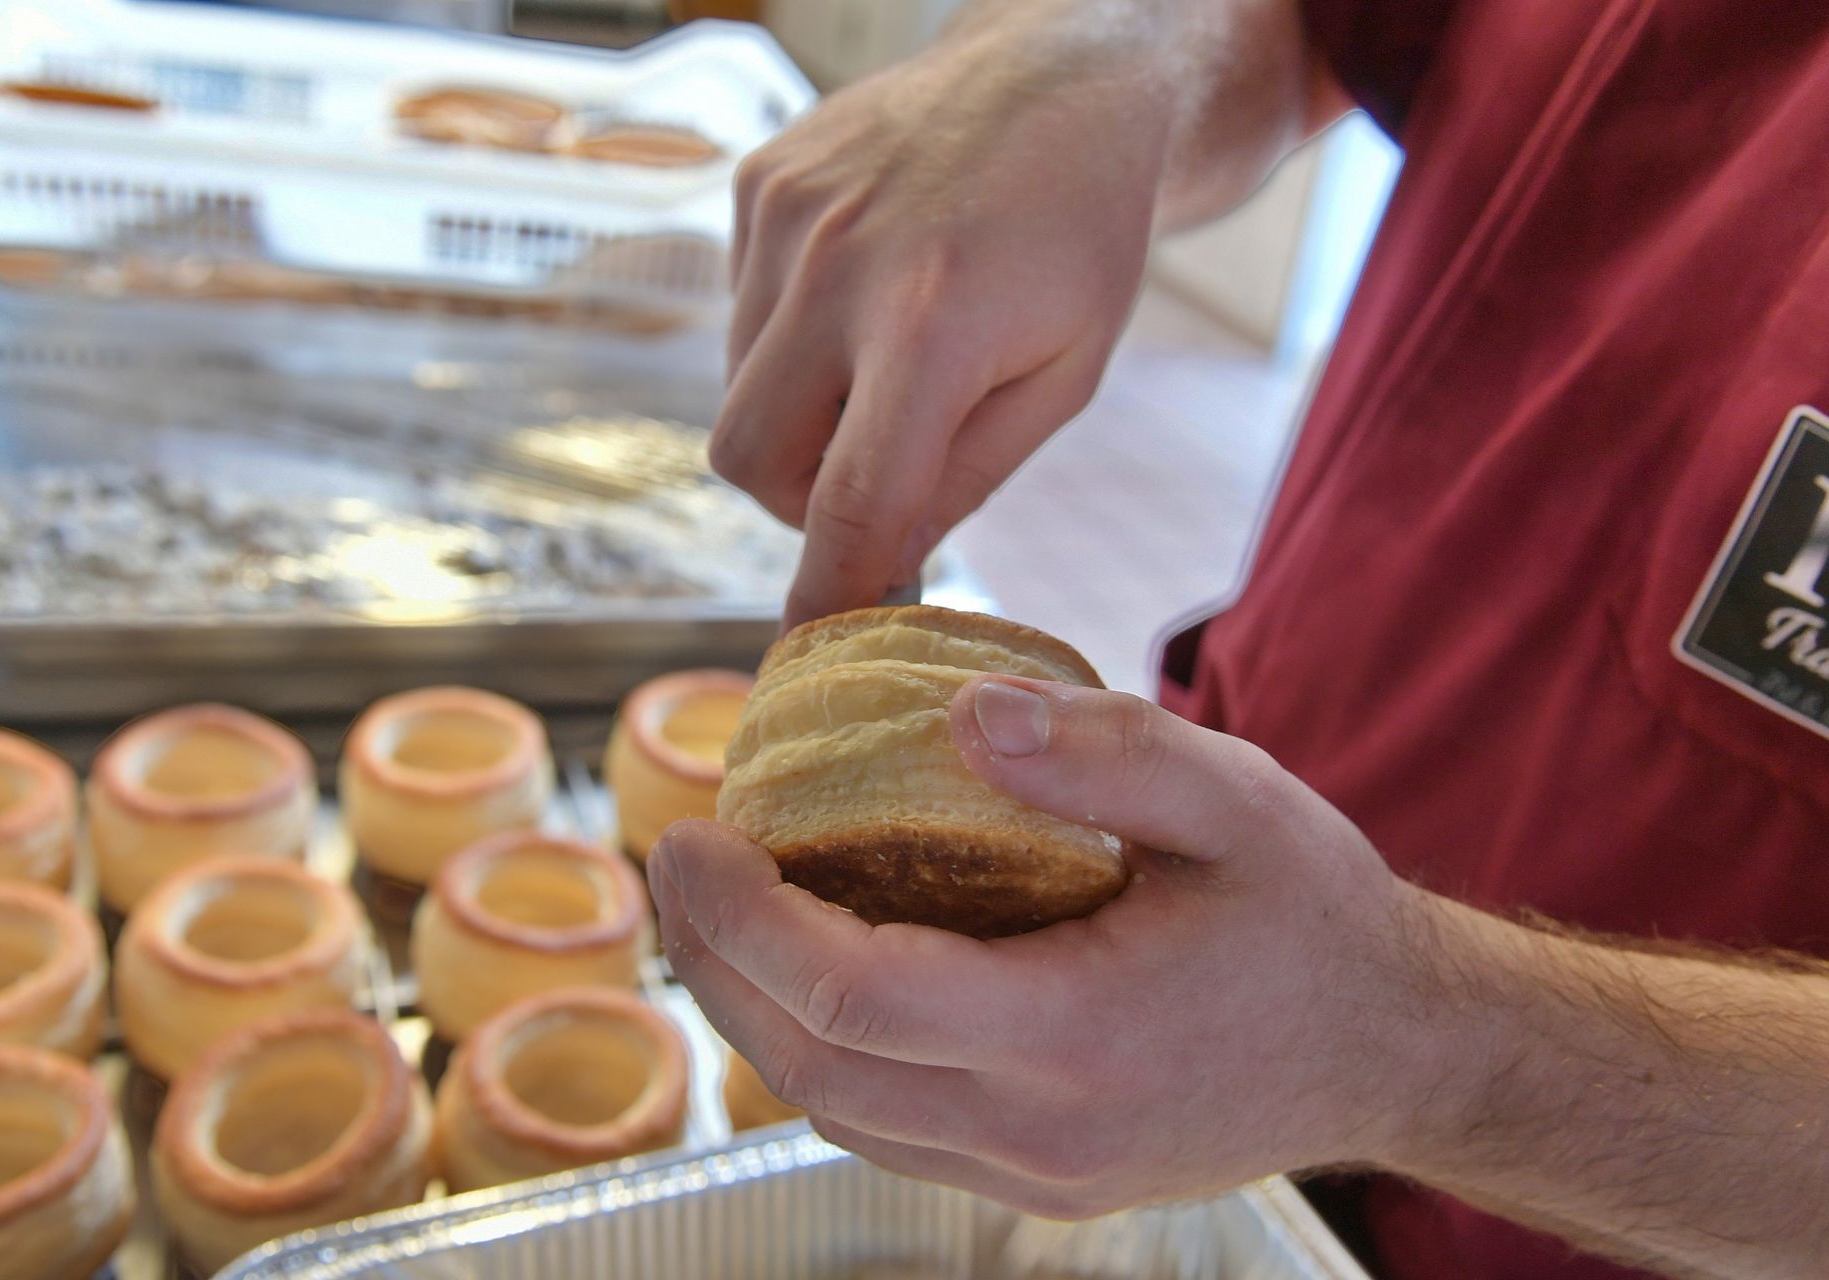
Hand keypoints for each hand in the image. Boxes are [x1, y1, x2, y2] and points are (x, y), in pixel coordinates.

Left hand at [649, 676, 1442, 1216]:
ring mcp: (1035, 1173)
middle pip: (812, 1067)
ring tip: (725, 906)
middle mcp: (1041, 1131)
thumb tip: (959, 715)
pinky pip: (887, 1127)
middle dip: (716, 960)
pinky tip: (815, 971)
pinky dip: (824, 1051)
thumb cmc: (1316, 919)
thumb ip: (1102, 752)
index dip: (743, 920)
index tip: (693, 834)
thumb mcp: (1235, 801)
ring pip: (835, 1111)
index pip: (852, 1000)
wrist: (1397, 1051)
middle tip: (681, 854)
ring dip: (757, 1009)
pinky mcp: (1037, 1179)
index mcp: (1079, 1038)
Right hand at [712, 21, 1180, 627]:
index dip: (824, 592)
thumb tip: (878, 561)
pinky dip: (789, 341)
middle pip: (749, 459)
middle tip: (870, 479)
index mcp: (932, 326)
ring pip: (737, 391)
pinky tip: (862, 295)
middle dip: (798, 501)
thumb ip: (965, 476)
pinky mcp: (757, 184)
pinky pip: (741, 315)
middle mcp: (836, 267)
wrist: (1059, 75)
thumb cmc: (1079, 236)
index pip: (848, 502)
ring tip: (883, 363)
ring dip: (797, 416)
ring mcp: (784, 217)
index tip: (807, 652)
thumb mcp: (1062, 376)